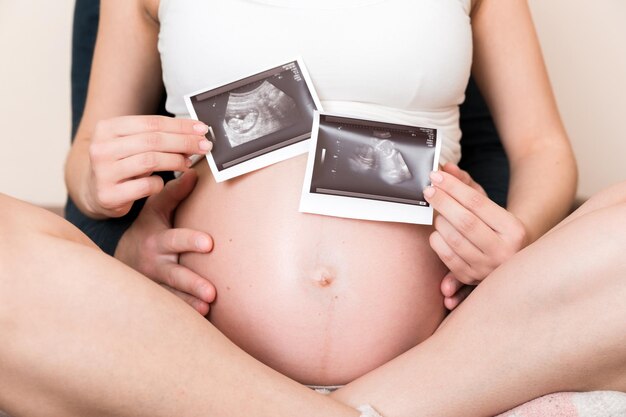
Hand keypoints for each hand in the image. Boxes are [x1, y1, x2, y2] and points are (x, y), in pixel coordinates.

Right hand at [87, 115, 211, 216]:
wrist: (95, 192)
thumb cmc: (122, 164)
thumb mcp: (133, 144)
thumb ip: (157, 136)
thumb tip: (196, 132)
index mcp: (107, 128)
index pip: (152, 122)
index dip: (180, 126)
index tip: (202, 128)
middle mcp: (101, 148)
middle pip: (153, 140)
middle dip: (184, 142)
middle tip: (204, 146)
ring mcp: (103, 172)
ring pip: (150, 161)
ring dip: (176, 161)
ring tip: (188, 163)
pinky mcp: (108, 195)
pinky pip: (146, 185)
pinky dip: (160, 183)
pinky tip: (163, 182)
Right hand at [115, 170, 215, 314]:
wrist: (122, 260)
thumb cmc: (148, 230)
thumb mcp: (155, 211)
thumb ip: (174, 193)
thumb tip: (194, 172)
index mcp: (157, 241)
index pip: (176, 240)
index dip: (191, 241)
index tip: (209, 243)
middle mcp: (156, 265)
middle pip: (175, 274)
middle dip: (192, 282)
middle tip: (211, 291)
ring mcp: (156, 285)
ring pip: (174, 296)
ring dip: (191, 302)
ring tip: (209, 306)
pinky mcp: (159, 300)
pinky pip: (173, 309)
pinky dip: (187, 314)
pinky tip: (203, 317)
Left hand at [424, 163, 526, 308]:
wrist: (510, 259)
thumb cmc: (495, 227)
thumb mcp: (487, 205)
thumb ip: (466, 185)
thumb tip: (446, 168)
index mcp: (513, 230)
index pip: (477, 203)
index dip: (453, 187)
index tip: (436, 176)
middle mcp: (504, 251)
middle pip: (464, 221)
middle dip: (442, 202)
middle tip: (428, 189)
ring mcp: (487, 268)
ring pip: (453, 239)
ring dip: (439, 221)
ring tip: (437, 212)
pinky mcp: (471, 278)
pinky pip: (446, 256)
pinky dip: (437, 240)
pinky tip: (438, 231)